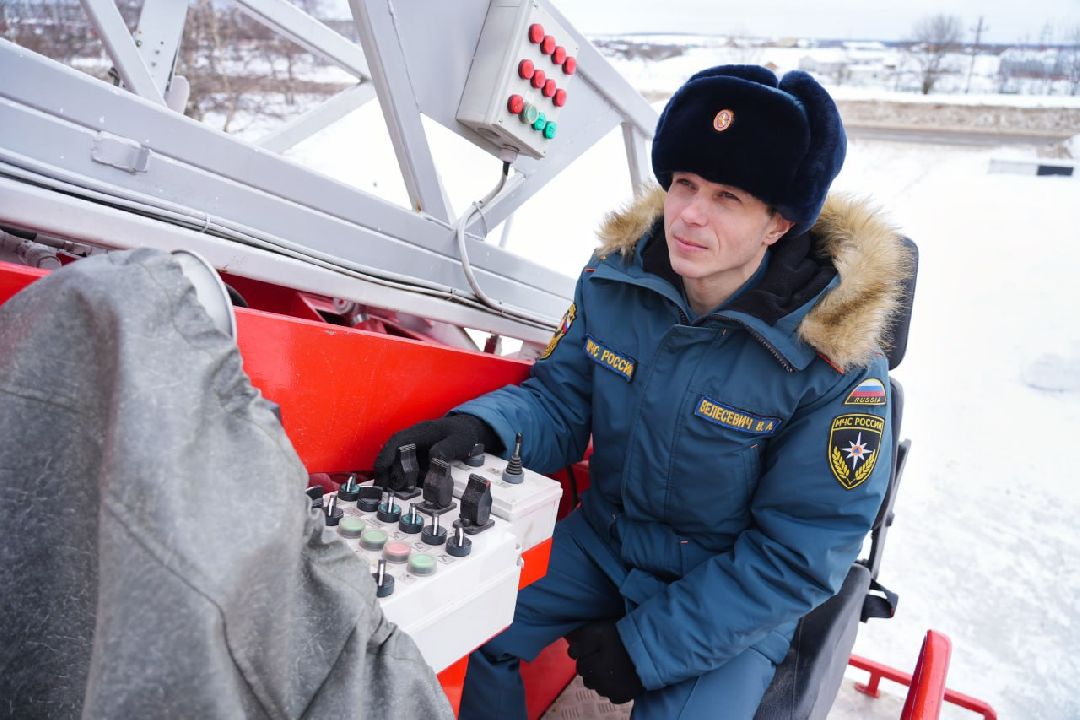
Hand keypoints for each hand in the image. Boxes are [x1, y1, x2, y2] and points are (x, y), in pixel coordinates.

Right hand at [373, 415, 500, 487]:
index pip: (396, 442)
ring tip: (389, 491)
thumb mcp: (459, 440)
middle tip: (382, 488)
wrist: (467, 429)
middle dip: (385, 470)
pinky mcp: (417, 457)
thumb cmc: (462, 434)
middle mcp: (412, 439)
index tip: (381, 470)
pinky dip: (403, 478)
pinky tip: (404, 489)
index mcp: (420, 432)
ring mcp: (414, 448)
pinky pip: (405, 467)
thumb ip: (445, 450)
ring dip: (392, 475)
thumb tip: (433, 462)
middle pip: (391, 453)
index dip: (386, 455)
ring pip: (396, 461)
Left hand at [566, 621, 643, 703]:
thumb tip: (570, 652)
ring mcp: (611, 693)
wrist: (650, 649)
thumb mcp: (597, 632)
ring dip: (601, 678)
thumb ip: (581, 643)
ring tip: (612, 666)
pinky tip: (620, 676)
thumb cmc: (621, 638)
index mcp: (592, 668)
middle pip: (588, 678)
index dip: (587, 656)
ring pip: (598, 687)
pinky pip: (611, 694)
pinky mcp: (623, 697)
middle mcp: (599, 684)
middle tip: (605, 657)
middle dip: (592, 668)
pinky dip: (612, 687)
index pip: (580, 666)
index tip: (596, 650)